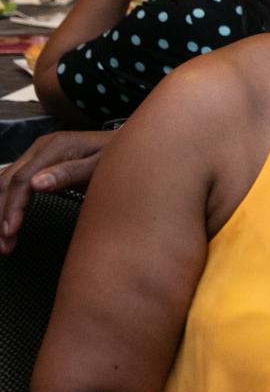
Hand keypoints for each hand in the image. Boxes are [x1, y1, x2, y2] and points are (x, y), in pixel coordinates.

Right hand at [0, 130, 114, 254]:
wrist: (134, 147)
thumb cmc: (121, 157)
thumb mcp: (101, 166)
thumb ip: (70, 174)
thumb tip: (36, 184)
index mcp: (55, 147)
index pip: (21, 179)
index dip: (12, 207)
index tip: (9, 232)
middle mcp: (42, 148)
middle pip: (7, 181)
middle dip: (1, 213)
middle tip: (4, 245)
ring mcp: (39, 155)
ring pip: (6, 183)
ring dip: (1, 210)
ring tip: (4, 240)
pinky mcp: (40, 164)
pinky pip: (16, 183)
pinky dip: (8, 203)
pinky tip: (8, 221)